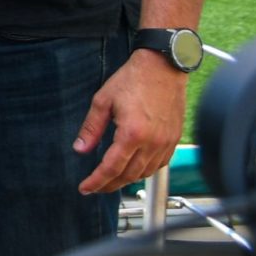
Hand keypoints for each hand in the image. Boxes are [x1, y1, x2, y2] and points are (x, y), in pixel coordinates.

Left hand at [75, 52, 189, 193]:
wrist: (163, 67)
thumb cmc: (133, 79)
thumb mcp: (103, 100)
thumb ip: (91, 128)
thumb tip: (81, 149)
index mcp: (132, 133)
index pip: (112, 168)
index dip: (97, 181)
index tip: (85, 188)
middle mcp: (152, 142)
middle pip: (129, 175)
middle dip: (110, 185)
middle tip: (95, 187)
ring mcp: (167, 142)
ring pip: (145, 172)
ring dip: (127, 180)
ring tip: (112, 179)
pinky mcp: (175, 139)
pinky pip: (160, 164)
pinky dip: (145, 171)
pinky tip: (134, 168)